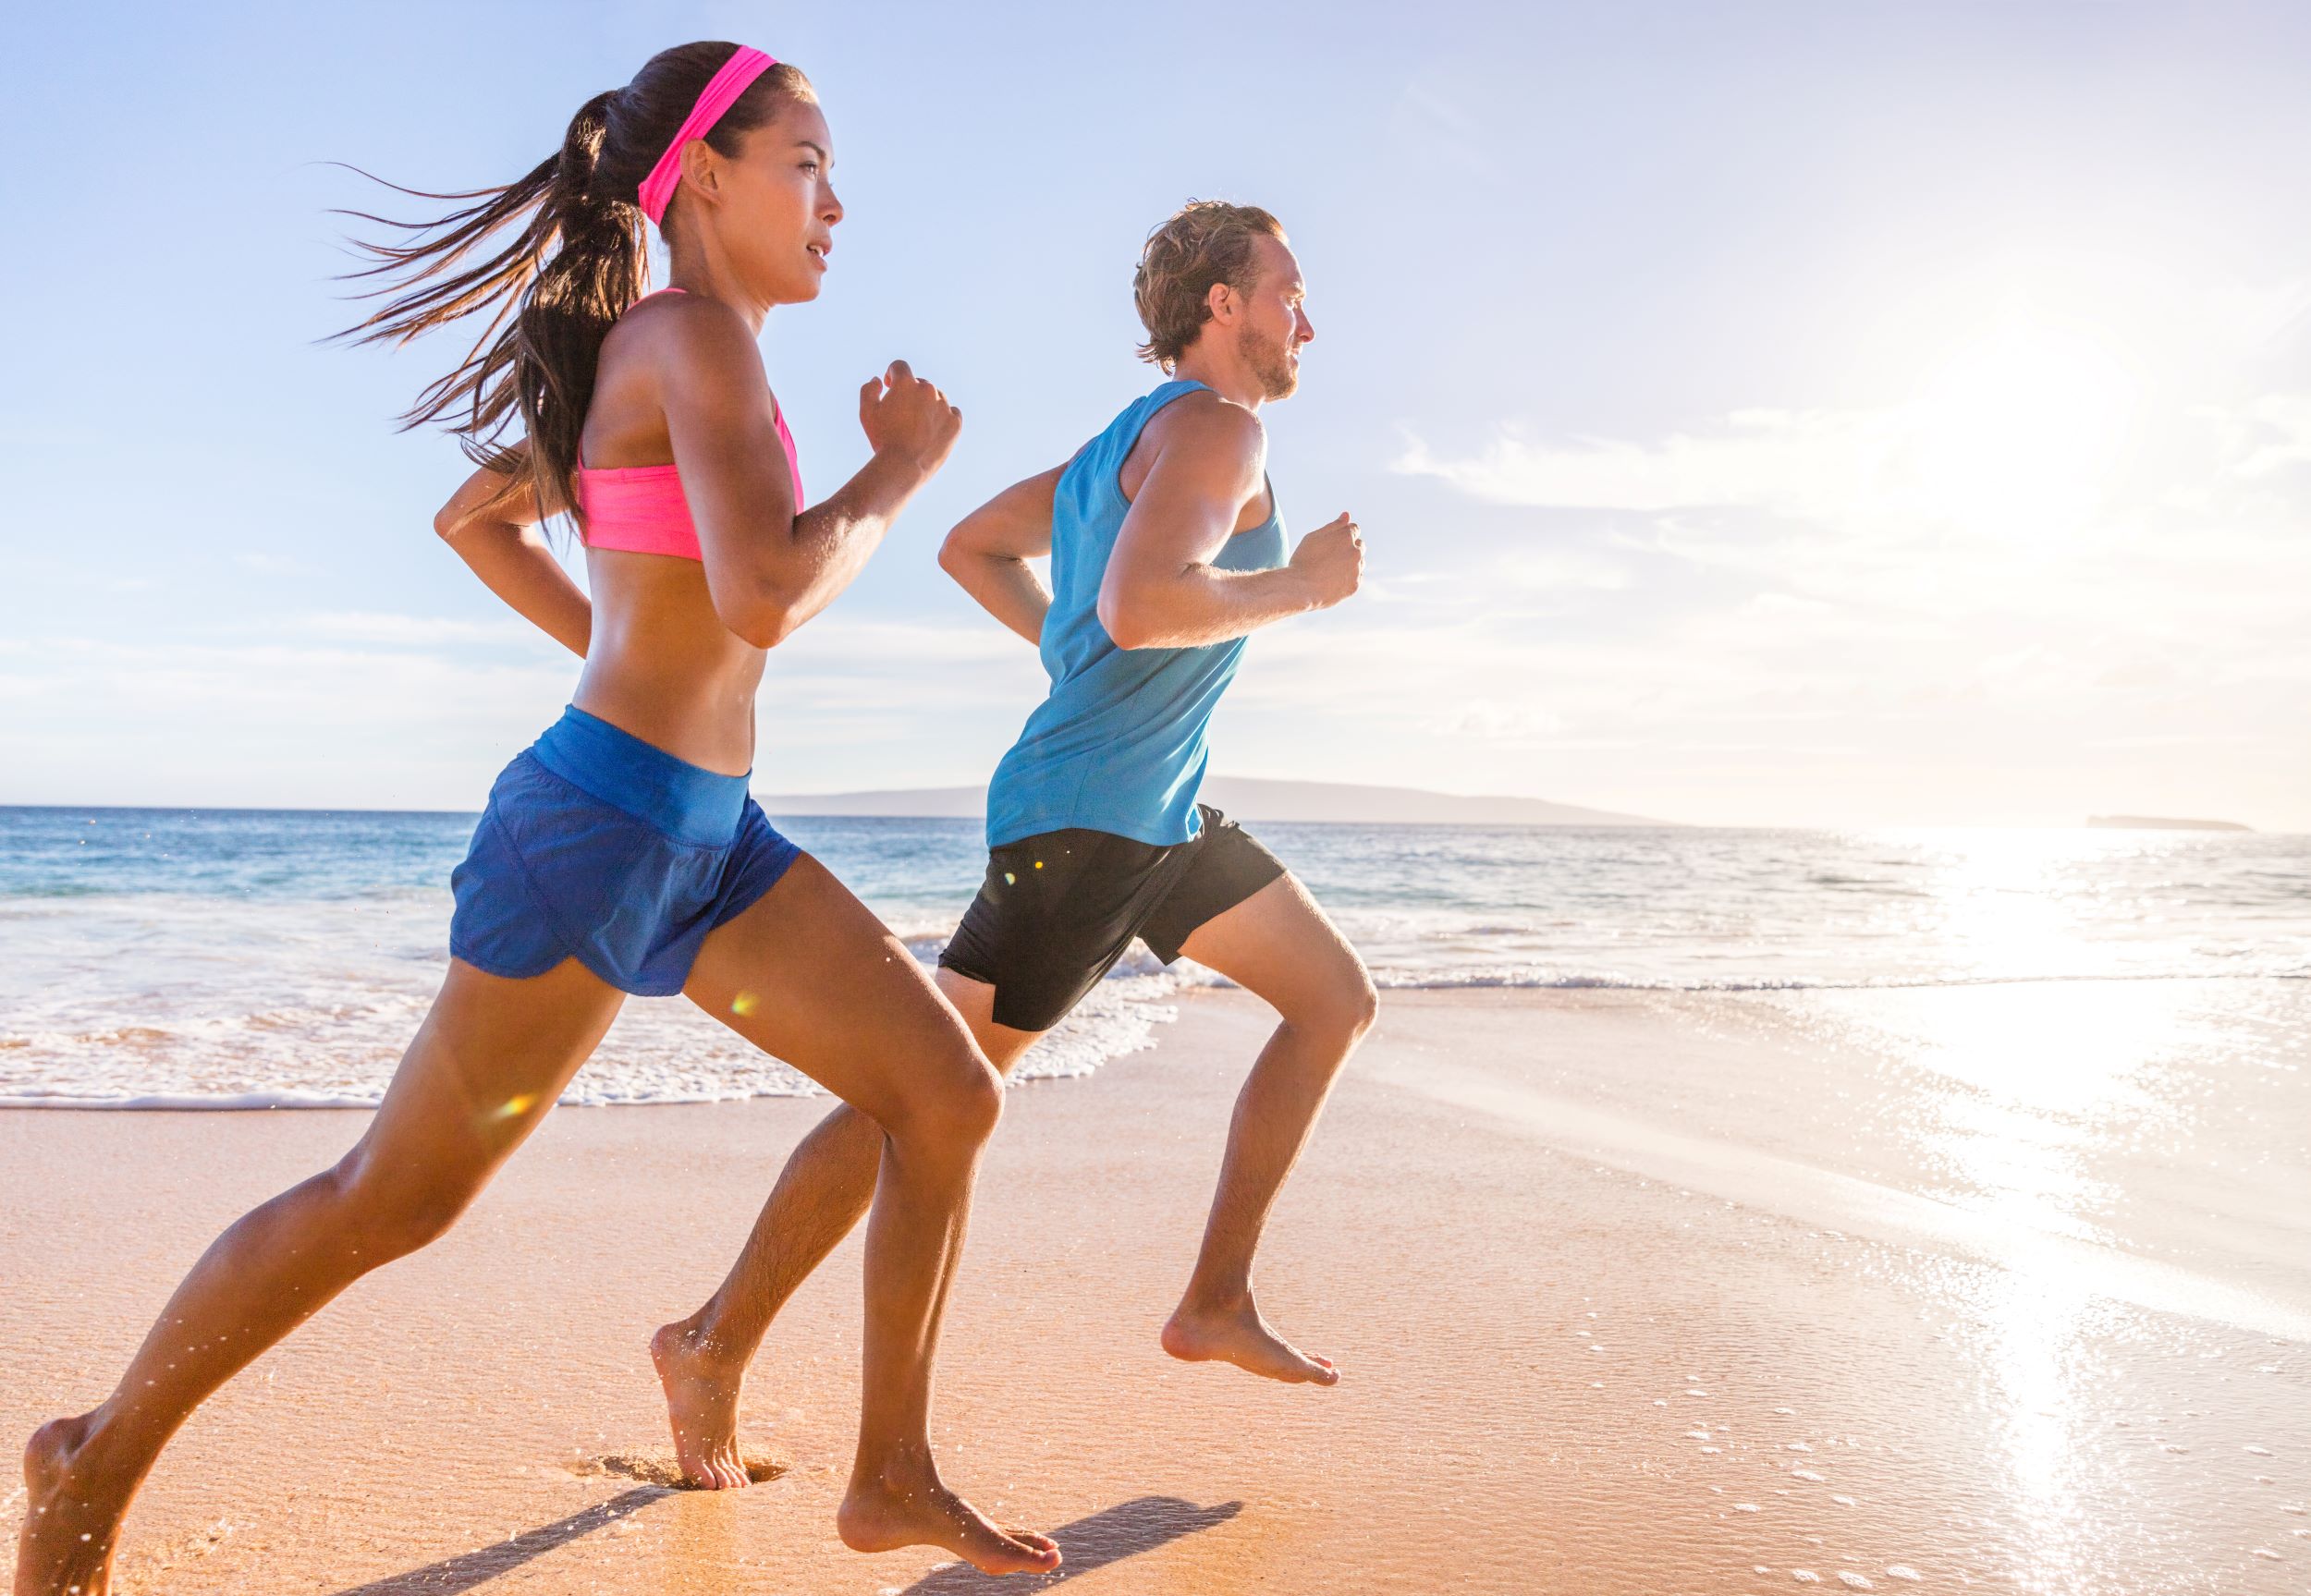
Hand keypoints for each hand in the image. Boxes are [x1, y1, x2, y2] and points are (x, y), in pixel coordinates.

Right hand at [859, 360, 961, 477]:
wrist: (904, 465)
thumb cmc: (882, 438)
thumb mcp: (866, 412)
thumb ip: (869, 390)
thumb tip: (878, 380)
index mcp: (906, 383)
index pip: (899, 366)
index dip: (892, 374)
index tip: (890, 385)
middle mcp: (928, 390)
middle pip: (919, 383)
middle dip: (910, 392)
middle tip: (902, 412)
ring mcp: (944, 406)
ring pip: (936, 397)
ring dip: (927, 404)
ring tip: (917, 423)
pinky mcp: (955, 423)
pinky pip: (952, 412)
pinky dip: (943, 417)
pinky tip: (933, 428)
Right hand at [1287, 513, 1362, 609]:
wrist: (1300, 587)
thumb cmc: (1304, 559)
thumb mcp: (1314, 536)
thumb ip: (1334, 525)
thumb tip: (1346, 515)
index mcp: (1346, 536)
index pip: (1354, 529)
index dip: (1343, 534)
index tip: (1332, 542)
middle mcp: (1356, 552)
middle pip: (1359, 545)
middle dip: (1349, 547)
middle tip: (1330, 556)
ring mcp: (1357, 569)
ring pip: (1359, 562)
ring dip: (1350, 562)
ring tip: (1331, 569)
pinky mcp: (1355, 585)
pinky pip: (1357, 578)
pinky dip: (1349, 577)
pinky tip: (1334, 579)